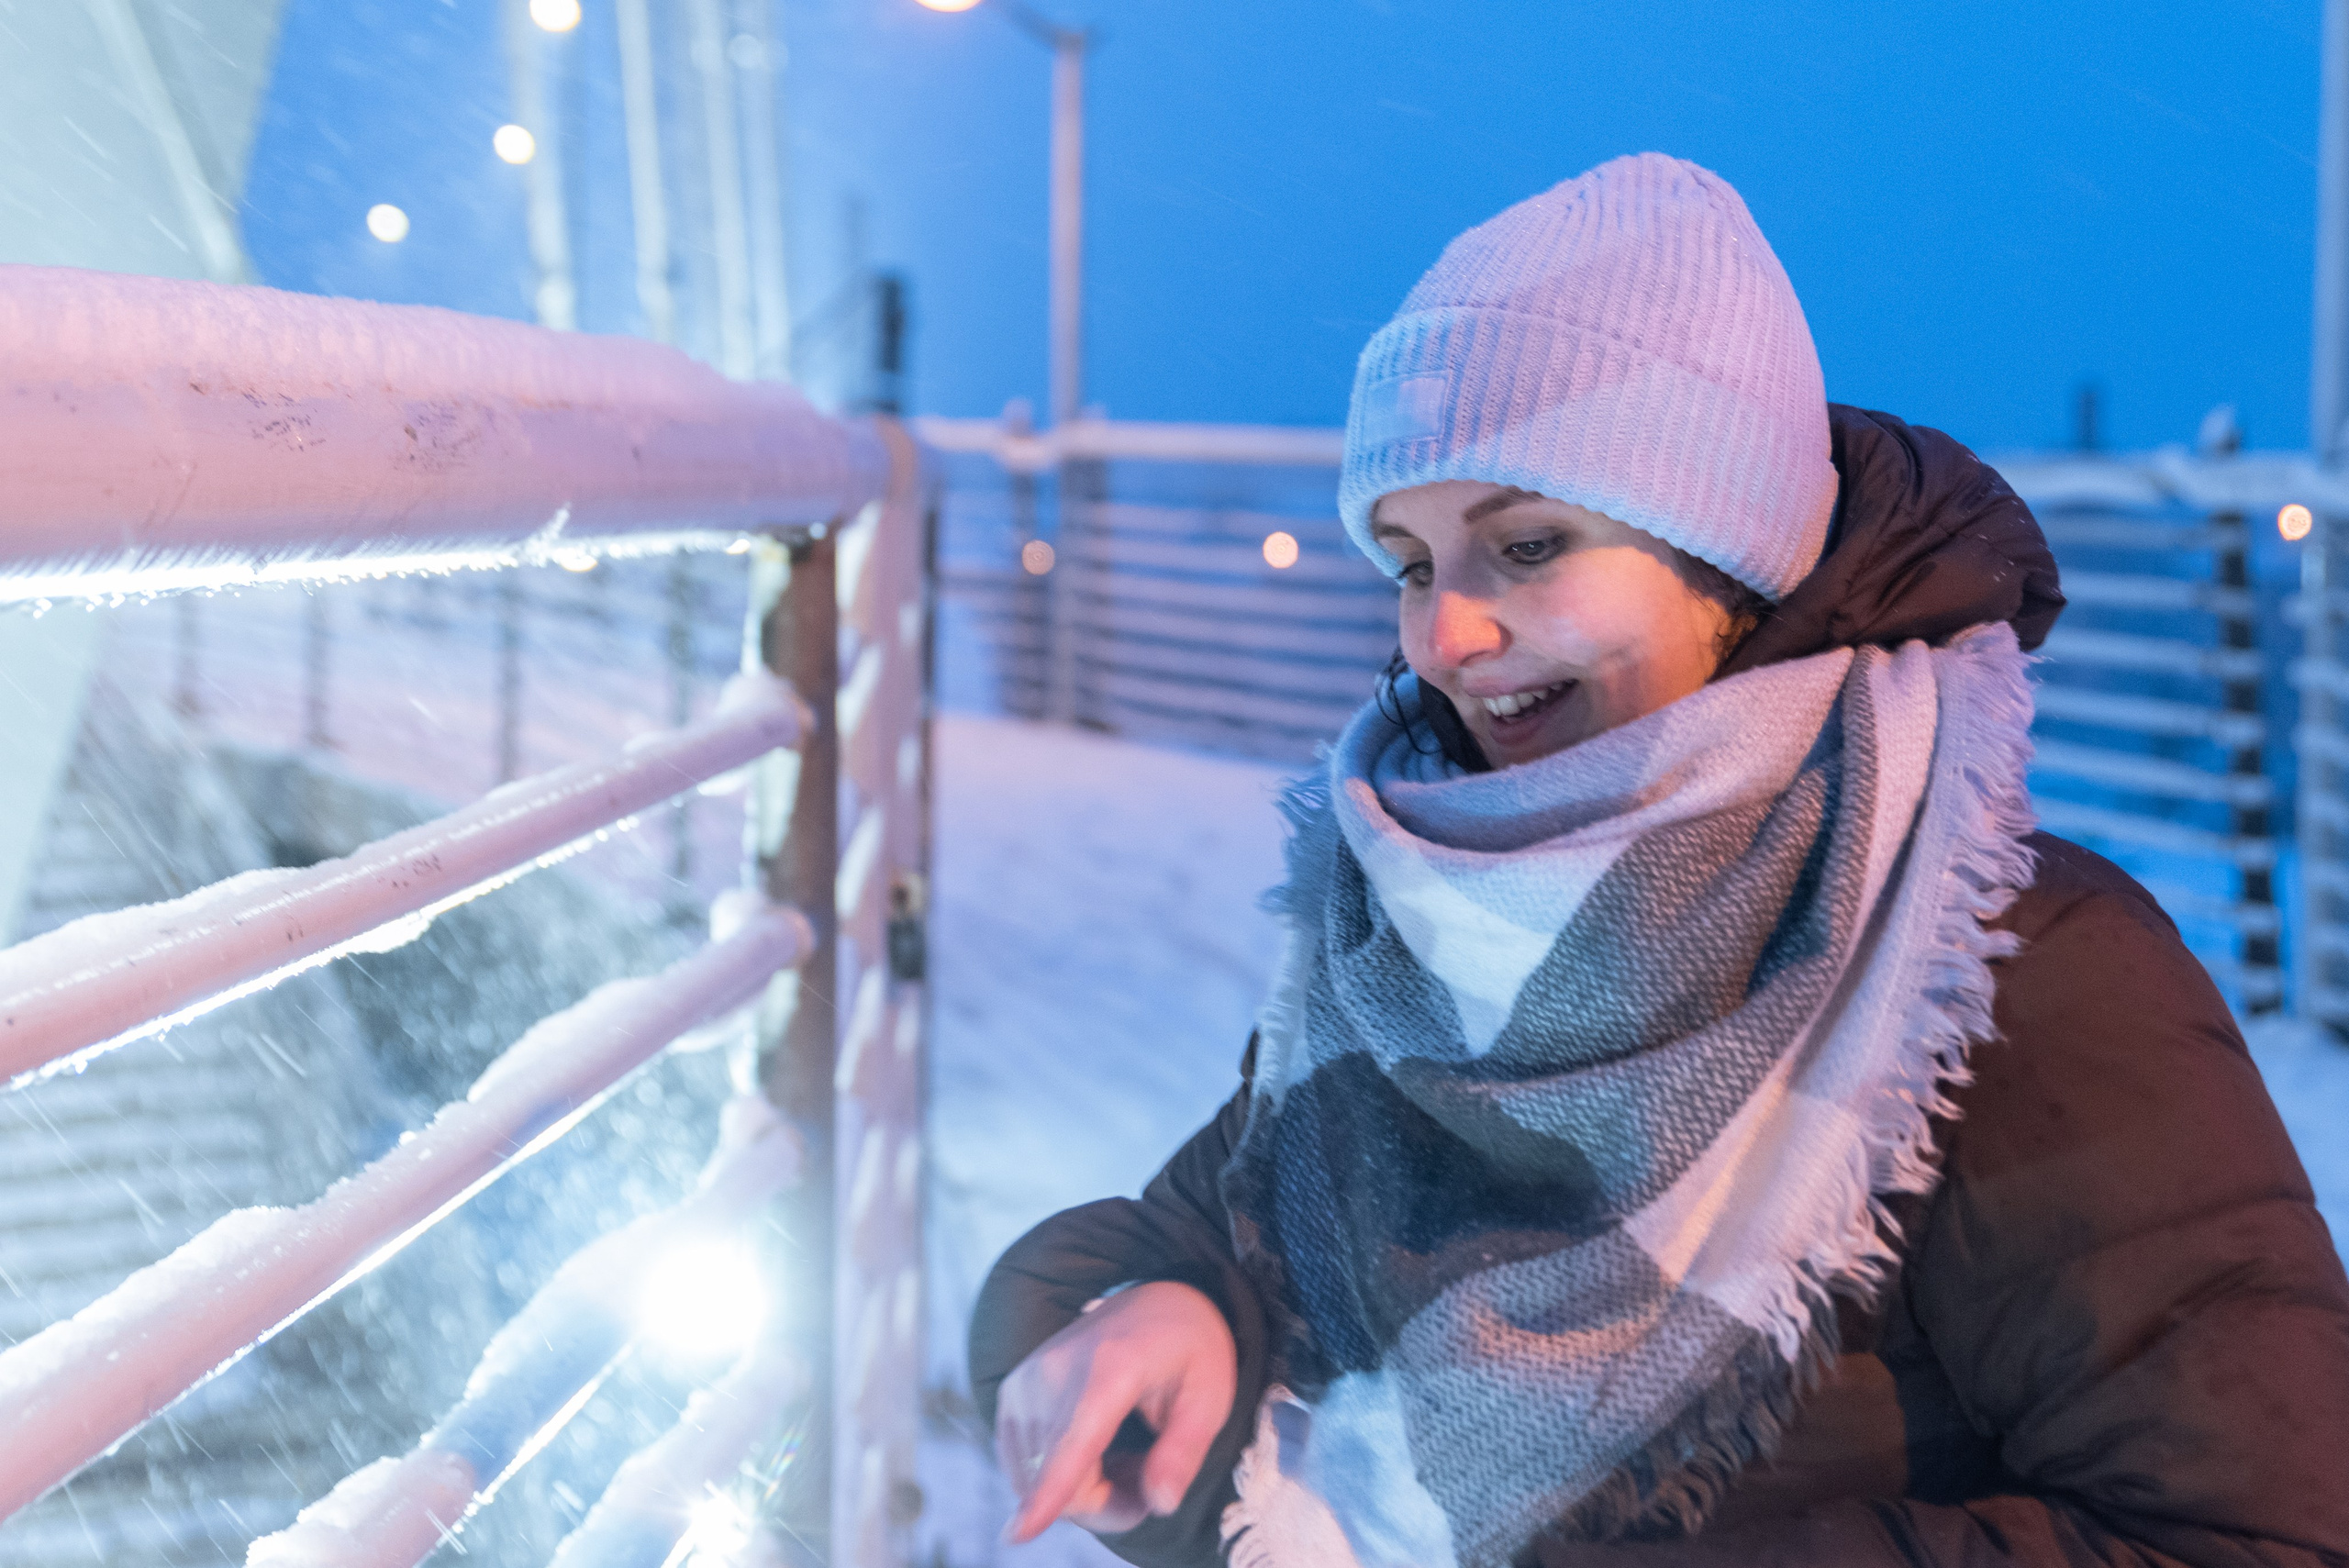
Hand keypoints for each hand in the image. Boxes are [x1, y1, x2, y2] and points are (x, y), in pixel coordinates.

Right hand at [994, 1280, 1237, 1542]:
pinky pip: (1022, 1466)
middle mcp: (1056, 1370)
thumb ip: (1185, 1451)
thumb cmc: (1189, 1351)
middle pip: (1061, 1478)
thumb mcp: (1210, 1396)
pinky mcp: (1012, 1391)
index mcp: (1112, 1368)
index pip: (1076, 1441)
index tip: (1017, 1535)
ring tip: (1125, 1461)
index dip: (1049, 1493)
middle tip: (1150, 1483)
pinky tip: (1093, 1456)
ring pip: (1037, 1480)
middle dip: (1106, 1504)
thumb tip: (1160, 1504)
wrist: (1154, 1302)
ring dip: (1082, 1492)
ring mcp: (1027, 1379)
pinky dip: (1056, 1477)